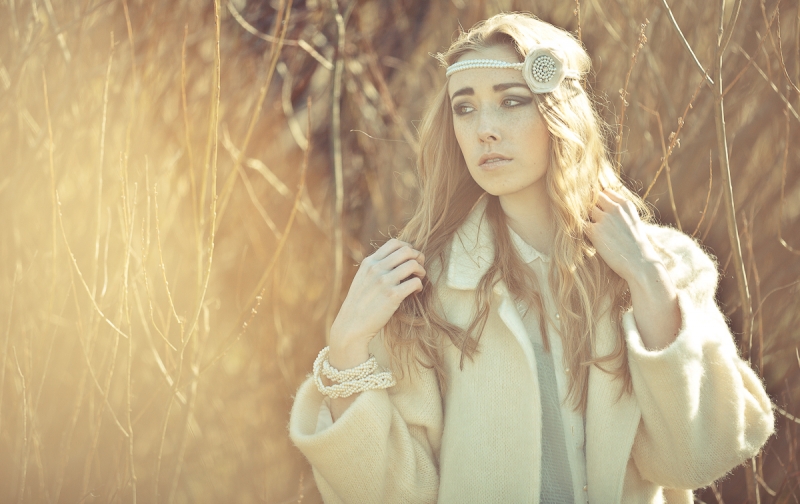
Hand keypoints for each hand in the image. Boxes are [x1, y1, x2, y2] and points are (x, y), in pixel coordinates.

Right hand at [328, 239, 425, 368]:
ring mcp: (384, 281)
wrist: (351, 325)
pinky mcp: (392, 296)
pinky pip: (415, 282)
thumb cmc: (359, 304)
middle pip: (407, 250)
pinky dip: (420, 286)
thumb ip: (375, 268)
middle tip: (419, 267)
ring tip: (419, 278)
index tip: (410, 258)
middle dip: (417, 257)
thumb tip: (395, 260)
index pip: (394, 243)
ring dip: (421, 271)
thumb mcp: (362, 279)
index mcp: (369, 263)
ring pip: (413, 264)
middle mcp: (376, 268)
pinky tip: (416, 292)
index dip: (408, 248)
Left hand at [587, 188, 680, 348]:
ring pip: (585, 210)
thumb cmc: (638, 249)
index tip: (597, 210)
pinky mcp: (594, 231)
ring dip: (584, 219)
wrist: (642, 265)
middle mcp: (614, 208)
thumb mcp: (633, 224)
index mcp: (626, 205)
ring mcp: (604, 218)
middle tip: (589, 220)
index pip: (605, 192)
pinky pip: (579, 224)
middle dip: (589, 206)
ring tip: (588, 231)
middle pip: (592, 198)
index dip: (598, 200)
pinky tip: (584, 238)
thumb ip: (621, 215)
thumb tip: (606, 215)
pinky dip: (579, 230)